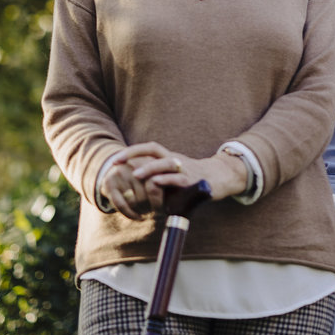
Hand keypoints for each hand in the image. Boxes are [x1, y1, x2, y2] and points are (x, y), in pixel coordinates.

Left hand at [102, 141, 249, 218]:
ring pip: (165, 163)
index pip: (148, 148)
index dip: (131, 152)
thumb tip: (135, 186)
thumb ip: (157, 178)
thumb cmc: (192, 179)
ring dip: (149, 168)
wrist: (220, 178)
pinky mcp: (193, 181)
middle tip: (117, 162)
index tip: (114, 160)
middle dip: (133, 154)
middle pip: (153, 149)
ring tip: (135, 175)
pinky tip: (156, 183)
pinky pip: (178, 179)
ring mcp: (184, 169)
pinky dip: (167, 180)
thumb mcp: (173, 175)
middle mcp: (175, 160)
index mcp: (169, 157)